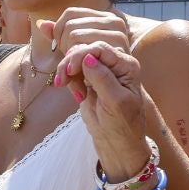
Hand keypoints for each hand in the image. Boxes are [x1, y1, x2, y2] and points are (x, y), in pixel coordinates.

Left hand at [37, 7, 133, 70]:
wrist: (109, 91)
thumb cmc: (90, 68)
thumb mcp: (73, 49)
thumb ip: (58, 36)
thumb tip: (40, 23)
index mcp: (104, 17)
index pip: (70, 13)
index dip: (59, 30)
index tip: (61, 47)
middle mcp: (115, 21)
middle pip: (70, 24)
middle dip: (62, 44)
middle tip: (67, 60)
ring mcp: (118, 35)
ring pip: (73, 34)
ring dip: (68, 54)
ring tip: (72, 68)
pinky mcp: (117, 49)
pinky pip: (83, 47)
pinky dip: (74, 59)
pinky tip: (73, 70)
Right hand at [59, 42, 152, 177]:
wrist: (115, 140)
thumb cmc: (122, 124)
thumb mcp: (115, 101)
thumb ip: (102, 78)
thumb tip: (88, 58)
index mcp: (126, 66)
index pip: (100, 49)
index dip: (81, 55)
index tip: (70, 71)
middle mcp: (114, 64)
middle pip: (85, 50)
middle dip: (70, 64)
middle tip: (62, 82)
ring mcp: (101, 71)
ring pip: (76, 59)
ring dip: (68, 73)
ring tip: (71, 91)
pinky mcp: (89, 80)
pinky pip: (73, 71)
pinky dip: (69, 80)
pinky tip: (77, 95)